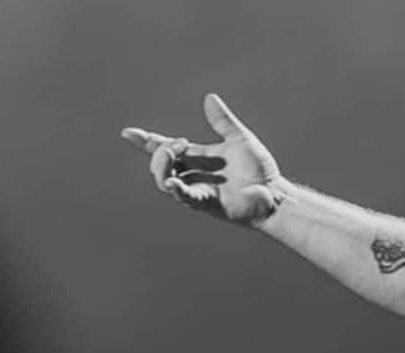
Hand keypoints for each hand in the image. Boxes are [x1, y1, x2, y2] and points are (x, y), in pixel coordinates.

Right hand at [120, 93, 284, 226]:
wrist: (275, 194)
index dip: (146, 142)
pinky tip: (173, 181)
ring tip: (175, 152)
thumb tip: (210, 97)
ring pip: (164, 180)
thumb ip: (222, 121)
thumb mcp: (239, 139)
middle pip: (160, 164)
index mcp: (197, 157)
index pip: (164, 148)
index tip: (128, 133)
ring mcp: (197, 189)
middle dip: (161, 150)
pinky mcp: (206, 203)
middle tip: (181, 143)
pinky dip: (176, 188)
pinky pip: (184, 197)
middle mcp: (193, 174)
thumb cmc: (259, 169)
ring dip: (164, 165)